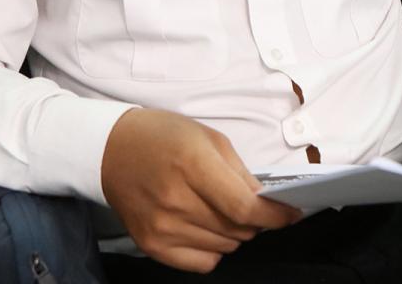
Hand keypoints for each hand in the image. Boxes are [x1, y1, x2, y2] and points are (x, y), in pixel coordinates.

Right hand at [101, 109, 299, 272]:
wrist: (111, 150)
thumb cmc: (162, 137)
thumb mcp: (208, 138)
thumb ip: (240, 173)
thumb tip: (267, 202)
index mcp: (192, 165)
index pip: (244, 207)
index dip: (274, 216)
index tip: (290, 214)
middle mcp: (175, 200)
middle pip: (237, 229)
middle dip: (254, 219)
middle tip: (245, 202)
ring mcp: (161, 226)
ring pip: (225, 247)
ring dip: (233, 232)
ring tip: (217, 208)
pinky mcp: (151, 244)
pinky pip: (202, 263)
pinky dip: (213, 248)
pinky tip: (203, 226)